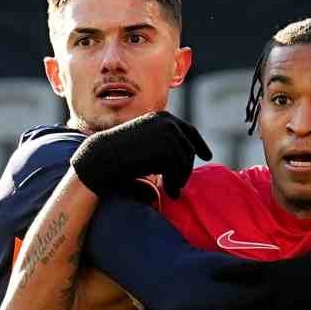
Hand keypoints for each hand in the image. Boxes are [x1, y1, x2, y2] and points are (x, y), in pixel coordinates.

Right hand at [71, 112, 210, 198]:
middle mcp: (167, 121)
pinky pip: (178, 170)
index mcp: (162, 118)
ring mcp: (168, 133)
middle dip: (186, 170)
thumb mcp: (145, 144)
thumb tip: (186, 157)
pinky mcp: (166, 147)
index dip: (199, 145)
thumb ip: (163, 145)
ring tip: (172, 191)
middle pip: (189, 150)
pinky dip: (175, 184)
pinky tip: (169, 192)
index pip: (189, 131)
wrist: (103, 157)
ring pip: (185, 161)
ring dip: (180, 179)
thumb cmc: (120, 155)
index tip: (207, 157)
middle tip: (179, 188)